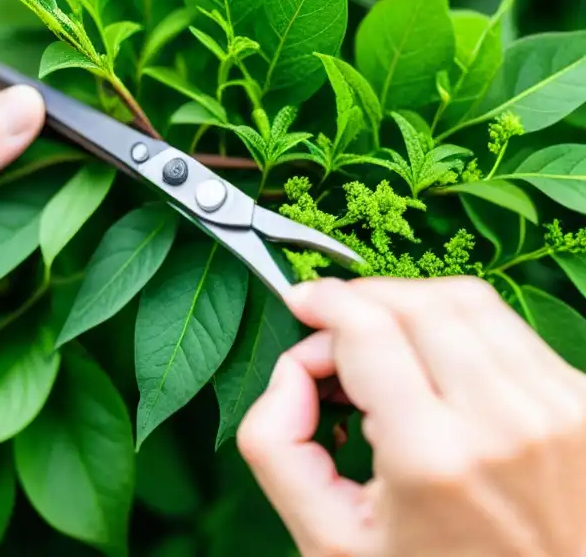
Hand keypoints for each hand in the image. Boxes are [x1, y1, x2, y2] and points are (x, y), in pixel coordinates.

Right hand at [237, 276, 585, 556]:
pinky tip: (438, 374)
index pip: (368, 329)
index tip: (301, 304)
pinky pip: (509, 329)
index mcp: (432, 458)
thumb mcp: (330, 540)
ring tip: (385, 348)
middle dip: (362, 299)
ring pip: (468, 300)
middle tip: (336, 336)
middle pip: (418, 301)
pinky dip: (460, 331)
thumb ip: (276, 446)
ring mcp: (558, 408)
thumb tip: (292, 367)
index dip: (323, 303)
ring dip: (411, 306)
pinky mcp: (585, 402)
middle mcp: (505, 422)